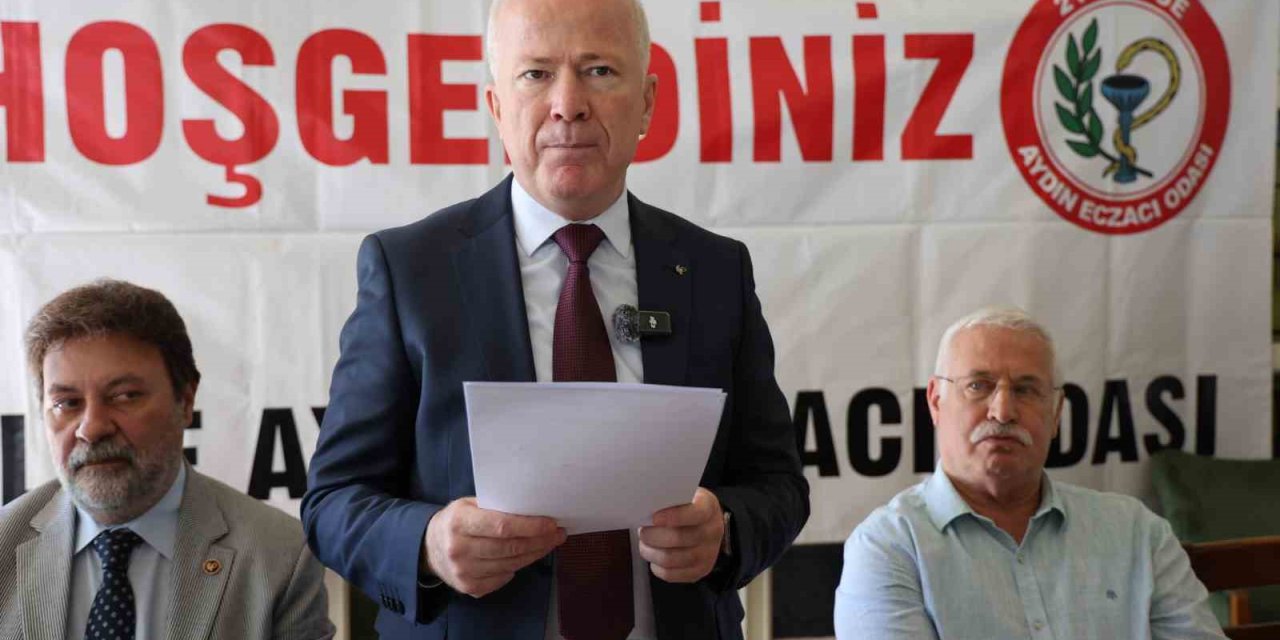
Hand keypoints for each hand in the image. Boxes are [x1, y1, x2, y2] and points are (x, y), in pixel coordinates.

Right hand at [423, 497, 565, 597]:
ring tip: (549, 543)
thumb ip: (494, 506)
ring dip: (534, 554)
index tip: (551, 523)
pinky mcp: (469, 587)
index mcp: (459, 522)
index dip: (530, 526)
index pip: (502, 526)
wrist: (428, 548)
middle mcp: (459, 549)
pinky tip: (526, 556)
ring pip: (511, 564)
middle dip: (539, 541)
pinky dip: (518, 567)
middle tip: (558, 534)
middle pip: (510, 547)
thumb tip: (532, 508)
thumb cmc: (456, 521)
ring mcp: (463, 572)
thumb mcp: (468, 504)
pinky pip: (503, 578)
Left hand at [639, 487, 723, 582]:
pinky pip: (671, 574)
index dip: (674, 516)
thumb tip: (645, 506)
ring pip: (671, 559)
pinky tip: (654, 556)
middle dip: (653, 536)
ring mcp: (708, 554)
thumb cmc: (687, 507)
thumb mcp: (684, 494)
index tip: (654, 518)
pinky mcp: (699, 571)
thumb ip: (669, 498)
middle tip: (642, 531)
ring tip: (644, 544)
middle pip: (679, 538)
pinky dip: (656, 566)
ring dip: (651, 552)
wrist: (706, 524)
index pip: (695, 513)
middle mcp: (712, 531)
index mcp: (709, 507)